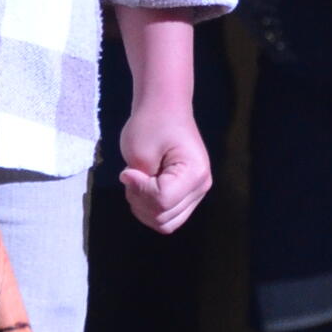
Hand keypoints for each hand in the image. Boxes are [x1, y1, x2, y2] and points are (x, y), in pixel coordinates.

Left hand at [119, 107, 212, 233]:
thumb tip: (138, 200)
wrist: (164, 109)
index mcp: (195, 172)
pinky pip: (168, 217)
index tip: (129, 171)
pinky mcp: (189, 195)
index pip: (162, 201)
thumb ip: (139, 183)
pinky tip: (144, 188)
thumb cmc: (152, 123)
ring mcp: (197, 192)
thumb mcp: (139, 152)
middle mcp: (202, 185)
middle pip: (163, 216)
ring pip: (165, 223)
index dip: (139, 190)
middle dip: (140, 200)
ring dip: (144, 207)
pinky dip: (150, 208)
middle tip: (132, 175)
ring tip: (139, 181)